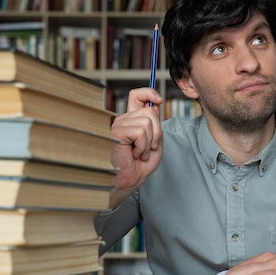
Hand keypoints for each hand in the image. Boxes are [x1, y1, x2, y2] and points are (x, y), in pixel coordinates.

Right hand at [109, 88, 163, 207]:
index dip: (149, 93)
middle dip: (157, 132)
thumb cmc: (138, 167)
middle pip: (150, 112)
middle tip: (149, 149)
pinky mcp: (116, 132)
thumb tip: (155, 105)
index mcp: (131, 121)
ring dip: (149, 142)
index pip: (137, 96)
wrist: (127, 181)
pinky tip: (134, 154)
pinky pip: (140, 132)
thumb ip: (156, 126)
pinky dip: (142, 146)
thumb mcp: (154, 144)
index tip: (159, 99)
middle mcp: (123, 120)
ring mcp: (118, 125)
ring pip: (147, 122)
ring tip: (140, 153)